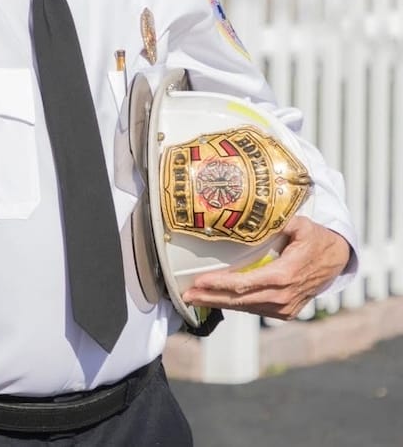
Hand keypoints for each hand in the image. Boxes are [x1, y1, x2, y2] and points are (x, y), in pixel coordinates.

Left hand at [181, 216, 351, 320]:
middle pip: (239, 300)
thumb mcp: (301, 225)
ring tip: (195, 297)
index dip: (219, 284)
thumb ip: (280, 221)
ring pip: (245, 307)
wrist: (337, 260)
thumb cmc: (315, 239)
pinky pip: (255, 308)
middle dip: (210, 297)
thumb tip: (256, 212)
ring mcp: (284, 307)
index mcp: (284, 275)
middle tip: (186, 295)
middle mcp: (283, 296)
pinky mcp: (285, 311)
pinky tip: (217, 299)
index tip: (199, 282)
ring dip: (219, 303)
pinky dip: (235, 304)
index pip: (244, 283)